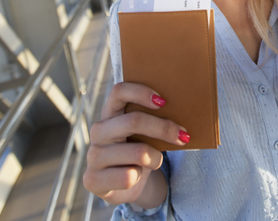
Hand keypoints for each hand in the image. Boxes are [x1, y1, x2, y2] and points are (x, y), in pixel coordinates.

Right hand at [83, 82, 188, 205]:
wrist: (126, 185)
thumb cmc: (139, 151)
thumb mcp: (144, 133)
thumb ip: (152, 119)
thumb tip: (182, 110)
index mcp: (110, 113)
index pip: (119, 91)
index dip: (141, 92)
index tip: (163, 101)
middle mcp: (99, 131)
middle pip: (133, 121)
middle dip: (163, 128)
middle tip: (183, 136)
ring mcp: (94, 155)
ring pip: (138, 152)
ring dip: (156, 159)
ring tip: (155, 161)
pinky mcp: (93, 179)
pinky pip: (128, 177)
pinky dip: (140, 177)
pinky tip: (136, 176)